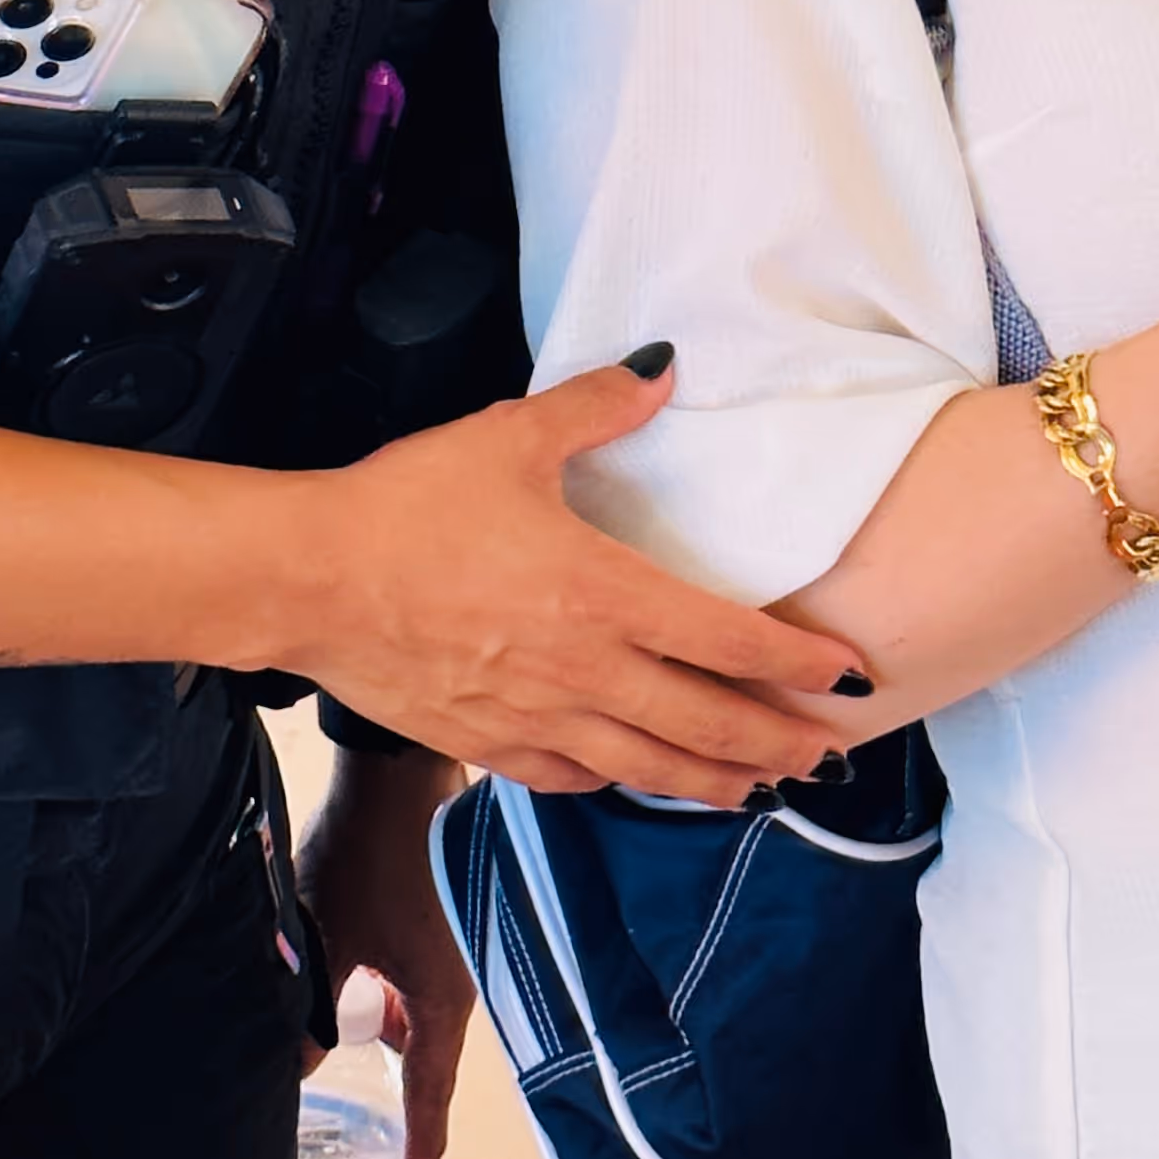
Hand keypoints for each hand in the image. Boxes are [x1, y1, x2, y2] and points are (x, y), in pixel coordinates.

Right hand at [263, 353, 865, 803]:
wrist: (306, 581)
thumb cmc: (407, 506)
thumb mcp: (510, 437)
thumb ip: (598, 407)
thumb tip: (663, 368)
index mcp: (603, 594)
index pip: (729, 640)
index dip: (798, 663)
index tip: (851, 678)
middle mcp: (584, 669)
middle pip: (706, 722)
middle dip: (777, 742)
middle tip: (830, 754)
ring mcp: (535, 717)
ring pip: (648, 764)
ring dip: (713, 780)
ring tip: (760, 790)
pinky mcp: (486, 744)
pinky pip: (572, 777)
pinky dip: (619, 782)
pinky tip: (637, 780)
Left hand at [294, 747, 472, 1158]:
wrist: (404, 770)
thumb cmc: (370, 856)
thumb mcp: (328, 939)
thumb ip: (314, 1010)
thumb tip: (296, 1065)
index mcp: (444, 993)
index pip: (432, 1082)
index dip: (423, 1131)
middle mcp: (466, 974)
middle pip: (435, 1048)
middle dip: (411, 1087)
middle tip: (393, 1133)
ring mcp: (464, 940)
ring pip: (431, 1008)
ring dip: (403, 1032)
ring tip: (371, 1056)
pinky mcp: (454, 911)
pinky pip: (431, 976)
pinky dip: (406, 995)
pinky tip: (377, 993)